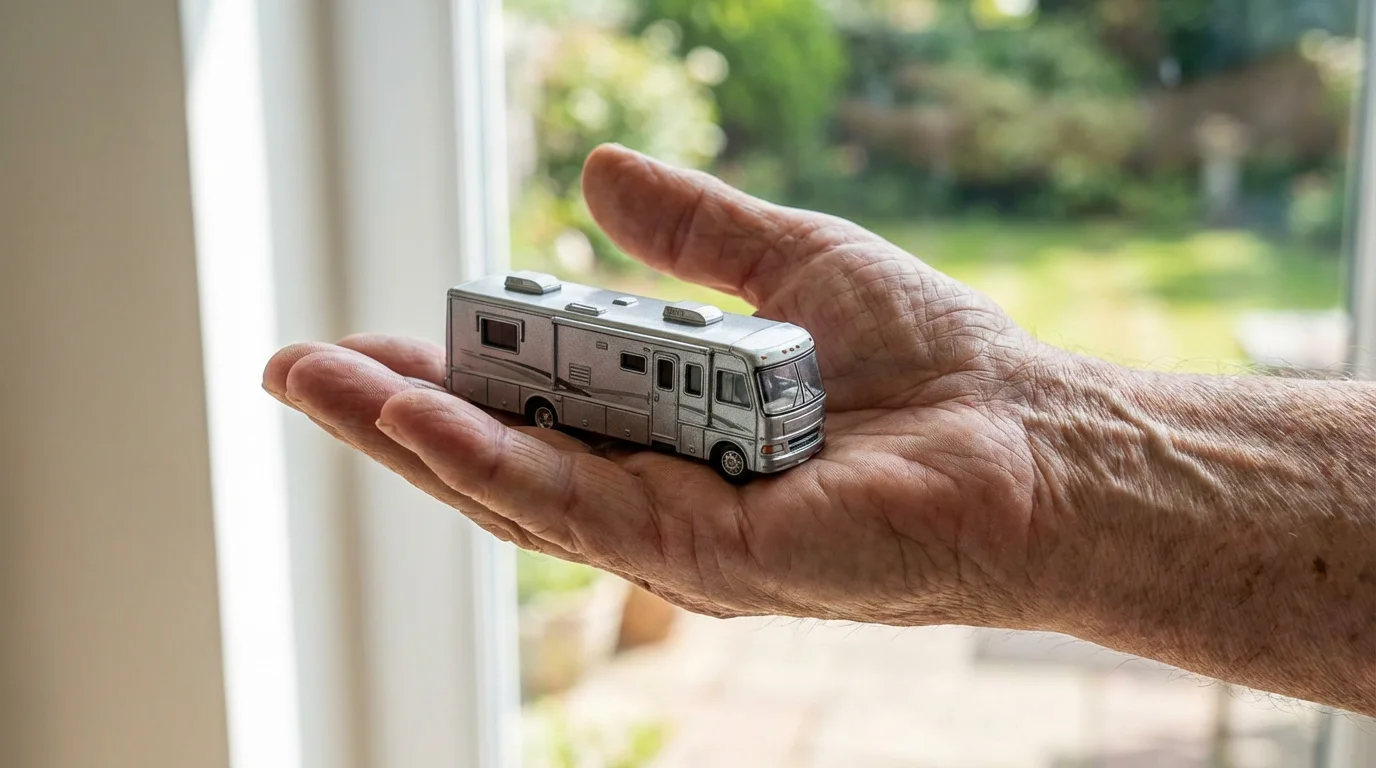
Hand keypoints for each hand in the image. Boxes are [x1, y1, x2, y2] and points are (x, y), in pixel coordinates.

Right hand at [263, 144, 1062, 627]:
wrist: (1025, 432)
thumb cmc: (923, 363)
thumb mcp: (785, 268)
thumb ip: (690, 234)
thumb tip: (595, 176)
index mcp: (664, 434)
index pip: (528, 409)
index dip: (442, 375)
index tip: (366, 335)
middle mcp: (657, 493)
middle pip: (500, 458)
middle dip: (392, 414)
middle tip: (295, 367)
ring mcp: (676, 535)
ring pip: (517, 491)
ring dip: (413, 438)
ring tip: (323, 384)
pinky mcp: (710, 560)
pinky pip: (583, 510)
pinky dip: (499, 463)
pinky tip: (427, 418)